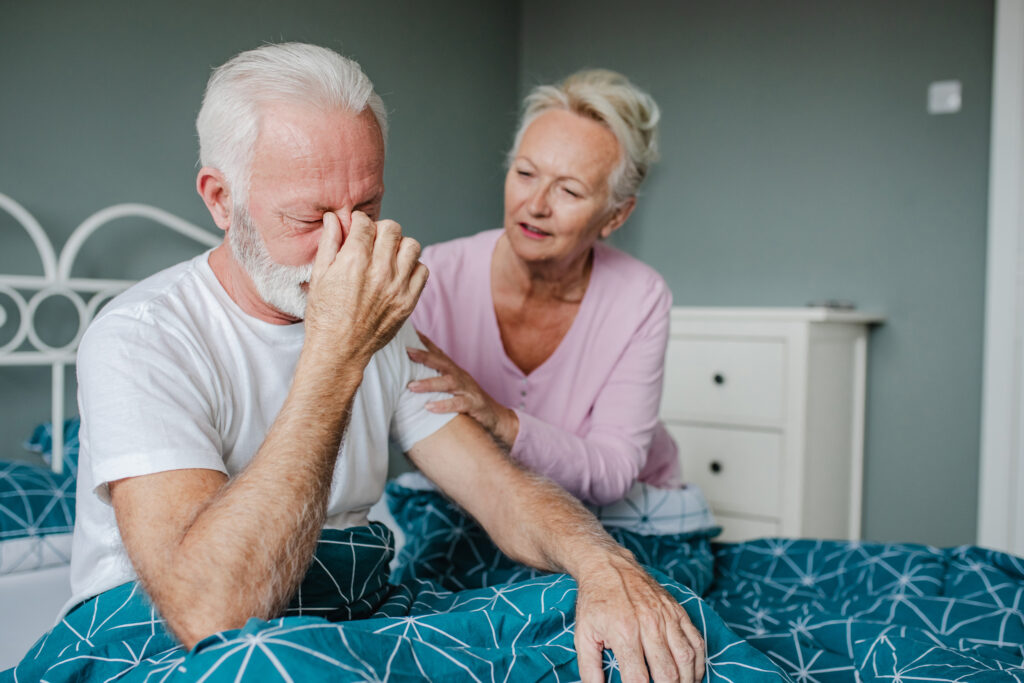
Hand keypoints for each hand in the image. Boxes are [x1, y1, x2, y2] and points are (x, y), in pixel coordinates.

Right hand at [305, 211, 427, 363]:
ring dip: (400, 246)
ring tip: (388, 256)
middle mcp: (379, 270)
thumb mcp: (318, 276)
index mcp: (354, 260)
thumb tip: (333, 218)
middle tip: (373, 241)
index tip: (357, 229)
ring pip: (412, 245)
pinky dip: (413, 267)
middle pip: (392, 228)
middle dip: (380, 230)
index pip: (365, 222)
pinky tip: (398, 274)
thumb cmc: (324, 314)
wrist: (339, 350)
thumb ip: (329, 243)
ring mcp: (397, 286)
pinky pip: (423, 270)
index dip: (359, 222)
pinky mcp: (408, 301)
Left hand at [406, 332, 518, 446]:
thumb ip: (436, 378)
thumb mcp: (453, 386)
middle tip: (407, 352)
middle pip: (442, 362)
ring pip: (448, 382)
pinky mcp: (474, 404)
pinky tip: (429, 407)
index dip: (425, 342)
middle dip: (424, 356)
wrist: (495, 416)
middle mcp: (460, 376)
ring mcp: (467, 389)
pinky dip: (443, 405)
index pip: (438, 353)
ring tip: (411, 386)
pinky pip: (458, 404)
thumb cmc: (468, 400)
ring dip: (429, 383)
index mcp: (454, 371)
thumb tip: (409, 376)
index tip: (408, 331)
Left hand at [574, 554, 704, 682]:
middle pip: (667, 672)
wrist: (608, 566)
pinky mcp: (677, 611)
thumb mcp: (583, 635)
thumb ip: (589, 668)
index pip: (638, 678)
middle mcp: (649, 624)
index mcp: (624, 632)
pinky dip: (698, 662)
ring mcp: (666, 616)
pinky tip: (692, 675)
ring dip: (686, 681)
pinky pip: (696, 640)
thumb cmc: (595, 602)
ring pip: (686, 658)